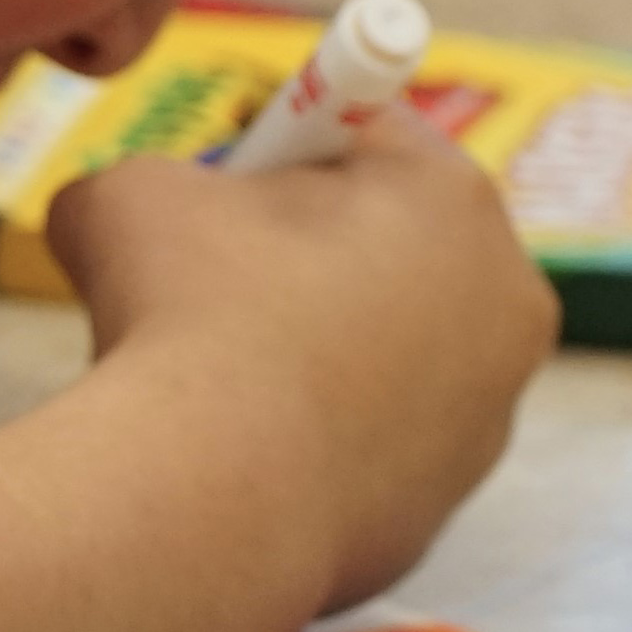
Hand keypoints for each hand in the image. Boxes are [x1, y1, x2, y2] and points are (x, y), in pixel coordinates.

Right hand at [48, 112, 553, 607]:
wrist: (205, 496)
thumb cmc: (182, 312)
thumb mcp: (126, 192)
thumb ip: (154, 179)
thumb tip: (131, 210)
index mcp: (447, 197)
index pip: (369, 128)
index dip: (281, 143)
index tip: (221, 179)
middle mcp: (504, 298)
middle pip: (394, 242)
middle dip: (307, 250)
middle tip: (210, 275)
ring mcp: (490, 413)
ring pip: (389, 348)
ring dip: (314, 345)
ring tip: (214, 374)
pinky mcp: (446, 502)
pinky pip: (370, 443)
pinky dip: (310, 438)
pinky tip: (236, 447)